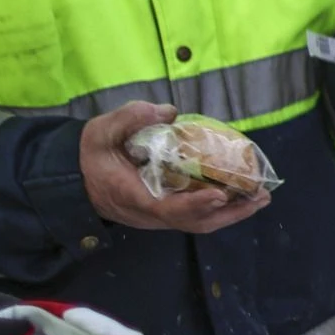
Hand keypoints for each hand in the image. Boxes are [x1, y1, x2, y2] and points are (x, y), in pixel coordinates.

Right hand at [81, 102, 267, 233]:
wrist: (74, 180)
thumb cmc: (89, 155)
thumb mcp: (100, 131)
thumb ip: (130, 118)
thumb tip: (168, 112)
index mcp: (131, 196)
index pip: (166, 208)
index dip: (194, 205)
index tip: (220, 194)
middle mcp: (148, 213)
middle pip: (193, 222)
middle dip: (229, 213)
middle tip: (260, 197)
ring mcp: (157, 216)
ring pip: (198, 223)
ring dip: (231, 213)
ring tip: (259, 198)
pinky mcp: (163, 212)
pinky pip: (195, 216)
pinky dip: (220, 209)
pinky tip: (240, 196)